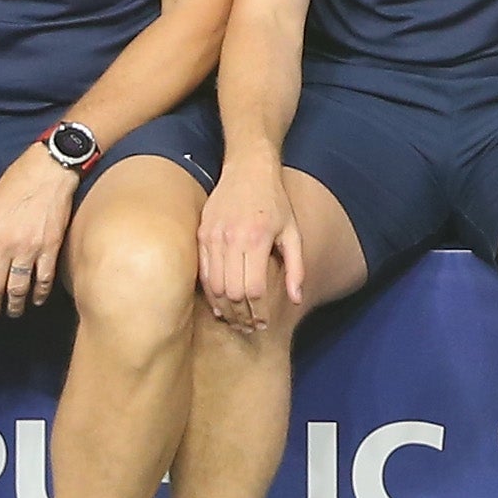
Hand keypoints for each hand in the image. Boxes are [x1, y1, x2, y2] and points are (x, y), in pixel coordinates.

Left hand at [0, 145, 80, 316]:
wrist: (47, 169)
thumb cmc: (14, 182)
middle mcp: (1, 244)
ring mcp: (27, 247)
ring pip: (17, 288)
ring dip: (13, 305)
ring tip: (11, 312)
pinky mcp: (50, 247)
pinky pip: (43, 279)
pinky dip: (39, 293)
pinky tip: (37, 299)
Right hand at [198, 162, 304, 328]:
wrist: (248, 169)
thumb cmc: (274, 201)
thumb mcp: (293, 231)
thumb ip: (296, 267)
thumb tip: (296, 299)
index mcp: (256, 239)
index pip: (254, 289)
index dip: (259, 311)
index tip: (264, 323)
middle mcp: (231, 239)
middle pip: (232, 292)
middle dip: (241, 315)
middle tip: (249, 327)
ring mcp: (212, 237)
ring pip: (214, 286)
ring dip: (225, 309)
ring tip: (236, 320)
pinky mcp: (201, 235)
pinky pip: (202, 273)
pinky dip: (210, 293)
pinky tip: (220, 305)